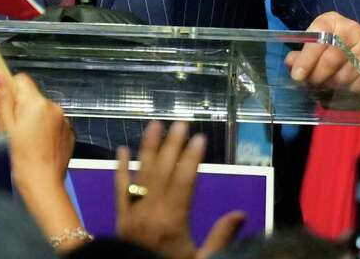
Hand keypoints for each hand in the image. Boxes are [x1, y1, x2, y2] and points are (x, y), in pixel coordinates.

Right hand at [0, 70, 82, 246]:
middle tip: (12, 130)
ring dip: (33, 119)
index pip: (20, 79)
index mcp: (36, 102)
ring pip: (42, 110)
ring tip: (25, 141)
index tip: (4, 108)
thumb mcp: (5, 127)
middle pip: (31, 96)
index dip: (9, 91)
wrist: (43, 186)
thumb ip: (1, 98)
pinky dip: (44, 130)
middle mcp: (54, 106)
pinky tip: (38, 146)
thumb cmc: (21, 159)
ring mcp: (64, 120)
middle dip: (20, 107)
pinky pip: (53, 123)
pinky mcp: (69, 133)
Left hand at [115, 121, 245, 258]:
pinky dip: (120, 168)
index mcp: (174, 221)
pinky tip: (121, 149)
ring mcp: (133, 213)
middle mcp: (152, 211)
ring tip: (155, 124)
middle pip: (163, 170)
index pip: (184, 180)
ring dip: (148, 147)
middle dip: (173, 144)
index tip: (200, 138)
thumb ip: (220, 237)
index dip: (192, 157)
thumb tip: (241, 214)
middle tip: (181, 122)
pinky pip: (119, 188)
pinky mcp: (119, 218)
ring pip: (141, 173)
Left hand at [284, 11, 359, 99]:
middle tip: (309, 85)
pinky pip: (357, 86)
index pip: (319, 38)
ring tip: (322, 87)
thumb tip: (291, 62)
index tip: (297, 75)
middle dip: (316, 76)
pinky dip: (344, 93)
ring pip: (343, 76)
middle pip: (332, 60)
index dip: (307, 59)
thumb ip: (301, 53)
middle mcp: (353, 31)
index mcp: (332, 21)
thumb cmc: (330, 44)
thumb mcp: (313, 42)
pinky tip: (336, 91)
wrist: (358, 45)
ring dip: (329, 87)